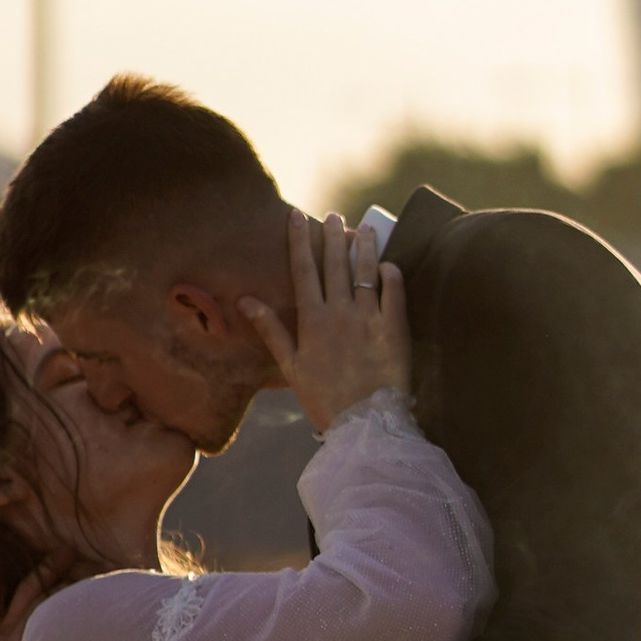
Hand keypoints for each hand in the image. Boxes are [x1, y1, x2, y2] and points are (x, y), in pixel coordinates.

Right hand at [239, 209, 408, 432]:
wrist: (364, 425)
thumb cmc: (324, 400)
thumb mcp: (291, 367)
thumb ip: (271, 330)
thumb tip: (245, 301)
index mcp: (312, 320)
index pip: (303, 271)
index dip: (299, 241)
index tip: (297, 216)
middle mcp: (340, 313)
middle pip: (335, 264)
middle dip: (333, 235)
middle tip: (334, 215)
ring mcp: (369, 318)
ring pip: (365, 271)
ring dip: (364, 246)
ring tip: (364, 227)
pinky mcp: (395, 329)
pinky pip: (395, 292)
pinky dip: (391, 274)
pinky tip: (388, 264)